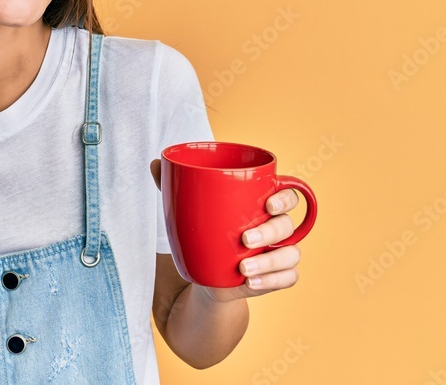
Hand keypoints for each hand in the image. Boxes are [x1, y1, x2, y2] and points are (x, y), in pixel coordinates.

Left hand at [149, 159, 301, 303]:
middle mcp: (277, 227)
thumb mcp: (190, 209)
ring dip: (270, 262)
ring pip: (291, 254)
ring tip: (244, 268)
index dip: (284, 199)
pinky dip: (272, 280)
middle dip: (270, 232)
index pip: (287, 195)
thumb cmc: (205, 230)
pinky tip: (251, 281)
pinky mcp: (278, 276)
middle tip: (245, 239)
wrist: (205, 271)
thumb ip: (175, 186)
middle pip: (287, 225)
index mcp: (262, 204)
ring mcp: (280, 252)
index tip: (267, 205)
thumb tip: (154, 163)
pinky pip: (288, 278)